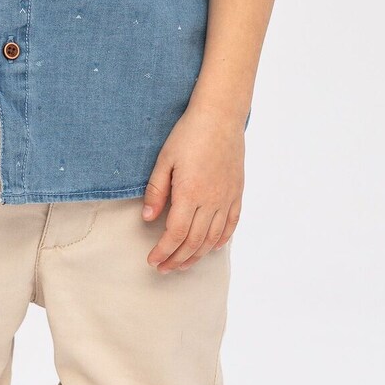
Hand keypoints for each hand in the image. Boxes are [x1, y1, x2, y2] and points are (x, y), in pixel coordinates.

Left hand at [140, 105, 244, 270]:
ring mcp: (227, 198)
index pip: (176, 234)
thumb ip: (156, 191)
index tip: (153, 260)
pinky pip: (231, 224)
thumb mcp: (165, 160)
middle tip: (164, 268)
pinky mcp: (237, 193)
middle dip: (177, 259)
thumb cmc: (189, 134)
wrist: (220, 116)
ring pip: (213, 238)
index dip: (163, 251)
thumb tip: (148, 219)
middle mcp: (211, 201)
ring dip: (197, 255)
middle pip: (194, 242)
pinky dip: (221, 240)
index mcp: (190, 193)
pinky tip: (211, 248)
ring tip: (183, 264)